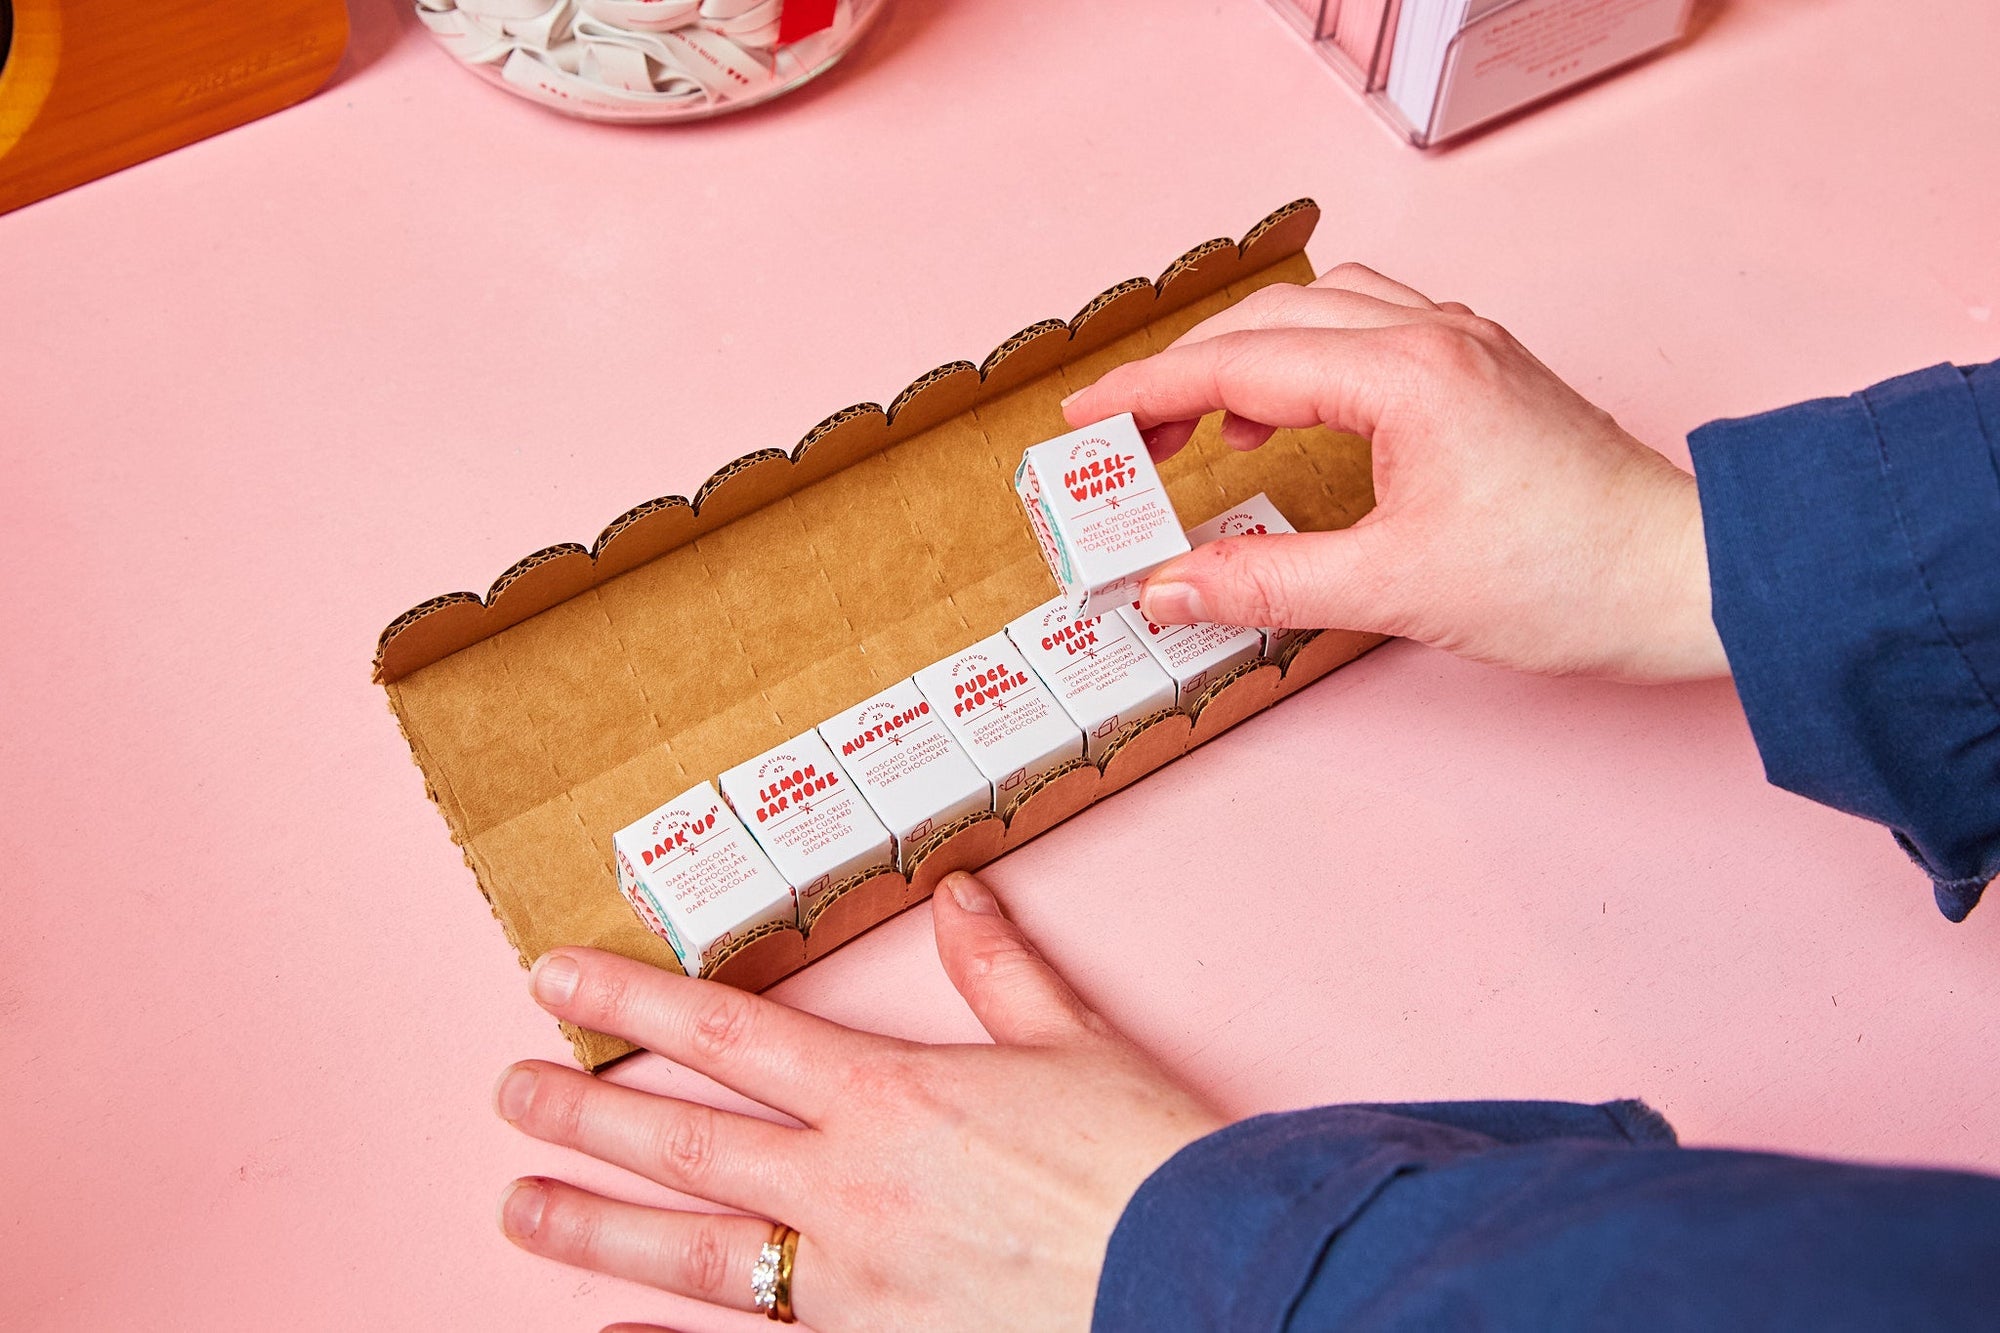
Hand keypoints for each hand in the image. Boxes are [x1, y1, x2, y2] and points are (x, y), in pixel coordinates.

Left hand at [493, 872, 1225, 1330]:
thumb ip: (1000, 969)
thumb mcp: (1073, 1043)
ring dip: (592, 1228)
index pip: (729, 1033)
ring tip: (516, 1207)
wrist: (1201, 1276)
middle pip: (685, 1145)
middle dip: (583, 1116)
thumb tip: (962, 892)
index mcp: (889, 1097)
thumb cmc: (1145, 1161)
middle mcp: (848, 1190)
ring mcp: (850, 1286)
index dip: (631, 1001)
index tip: (554, 976)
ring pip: (693, 1254)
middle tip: (504, 1091)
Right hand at [1063, 265, 1729, 682]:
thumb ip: (1263, 584)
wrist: (1683, 577)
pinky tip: (1294, 419)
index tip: (1080, 417)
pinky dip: (1307, 362)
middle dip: (1186, 371)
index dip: (1147, 390)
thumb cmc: (1566, 577)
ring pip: (1322, 311)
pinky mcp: (1483, 369)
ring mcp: (1464, 344)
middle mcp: (1434, 335)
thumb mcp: (1394, 590)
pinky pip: (1369, 330)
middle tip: (1124, 433)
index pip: (1241, 363)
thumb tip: (1165, 588)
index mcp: (1406, 374)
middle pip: (1272, 320)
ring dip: (1250, 358)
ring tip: (1205, 429)